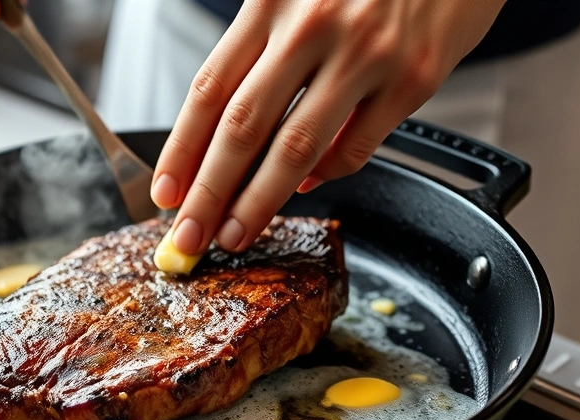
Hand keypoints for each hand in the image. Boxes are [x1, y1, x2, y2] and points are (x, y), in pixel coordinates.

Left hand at [152, 0, 506, 254]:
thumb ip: (261, 48)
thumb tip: (230, 135)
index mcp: (271, 0)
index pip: (210, 90)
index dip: (182, 150)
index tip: (166, 193)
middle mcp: (314, 24)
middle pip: (242, 128)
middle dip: (208, 193)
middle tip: (188, 236)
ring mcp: (366, 54)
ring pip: (296, 148)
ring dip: (258, 201)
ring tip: (235, 234)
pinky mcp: (414, 77)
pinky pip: (358, 147)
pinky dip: (327, 175)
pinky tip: (306, 187)